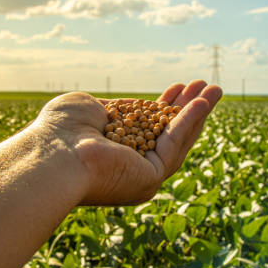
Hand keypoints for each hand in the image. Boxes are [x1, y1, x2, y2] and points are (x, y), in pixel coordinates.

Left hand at [32, 80, 221, 205]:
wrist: (53, 152)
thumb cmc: (60, 129)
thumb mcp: (88, 109)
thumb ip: (111, 111)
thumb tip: (116, 112)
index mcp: (112, 149)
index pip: (145, 127)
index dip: (163, 107)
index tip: (177, 89)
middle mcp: (128, 165)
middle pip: (166, 134)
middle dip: (187, 109)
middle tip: (205, 87)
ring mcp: (140, 175)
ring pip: (176, 141)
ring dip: (197, 114)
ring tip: (214, 90)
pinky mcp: (149, 180)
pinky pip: (174, 148)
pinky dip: (189, 124)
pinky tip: (202, 103)